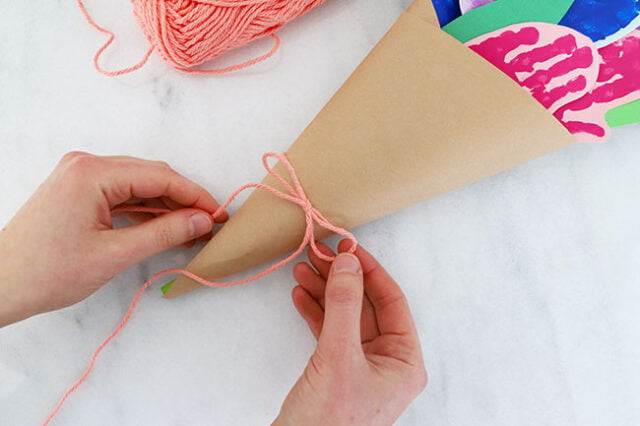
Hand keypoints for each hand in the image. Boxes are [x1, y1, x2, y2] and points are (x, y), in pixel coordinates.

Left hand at [0, 152, 226, 326]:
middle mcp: (86, 165)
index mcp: (92, 173)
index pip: (160, 176)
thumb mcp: (114, 254)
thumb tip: (202, 220)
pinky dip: (144, 208)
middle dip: (183, 199)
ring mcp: (80, 175)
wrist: (1, 284)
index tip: (219, 215)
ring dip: (165, 205)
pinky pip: (122, 192)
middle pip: (151, 175)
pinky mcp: (78, 189)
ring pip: (138, 183)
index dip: (195, 196)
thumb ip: (164, 233)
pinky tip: (162, 226)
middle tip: (208, 225)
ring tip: (190, 230)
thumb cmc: (48, 272)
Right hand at [274, 240, 426, 424]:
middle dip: (341, 279)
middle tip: (319, 253)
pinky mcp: (337, 372)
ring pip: (344, 317)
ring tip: (302, 268)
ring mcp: (361, 367)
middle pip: (365, 306)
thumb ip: (344, 305)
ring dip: (324, 292)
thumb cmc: (328, 420)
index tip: (348, 247)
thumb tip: (348, 262)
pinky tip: (300, 295)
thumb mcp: (339, 356)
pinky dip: (315, 313)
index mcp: (404, 361)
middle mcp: (387, 362)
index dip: (370, 271)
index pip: (392, 302)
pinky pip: (329, 333)